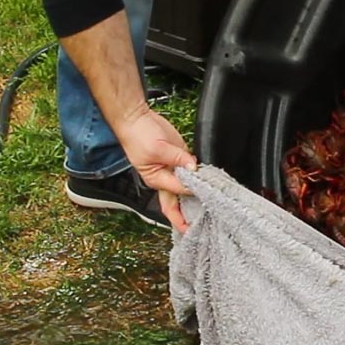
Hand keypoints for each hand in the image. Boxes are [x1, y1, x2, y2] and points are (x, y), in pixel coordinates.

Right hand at [114, 106, 196, 231]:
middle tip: (201, 226)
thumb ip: (178, 159)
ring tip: (209, 209)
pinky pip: (190, 173)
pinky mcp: (178, 159)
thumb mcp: (158, 148)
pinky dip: (198, 179)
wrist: (136, 118)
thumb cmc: (138, 135)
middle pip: (177, 203)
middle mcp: (164, 178)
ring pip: (186, 189)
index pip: (178, 191)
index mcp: (156, 179)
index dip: (192, 193)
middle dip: (186, 216)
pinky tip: (208, 184)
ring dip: (195, 198)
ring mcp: (172, 169)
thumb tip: (193, 168)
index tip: (204, 197)